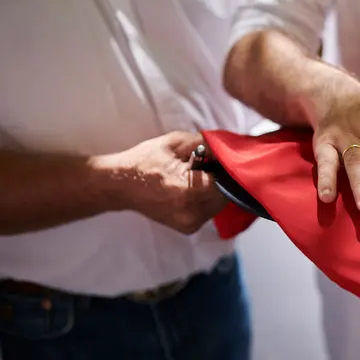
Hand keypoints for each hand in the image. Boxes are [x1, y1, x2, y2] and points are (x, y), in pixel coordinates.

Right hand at [106, 131, 227, 233]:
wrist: (120, 185)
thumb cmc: (145, 161)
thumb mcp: (176, 143)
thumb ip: (206, 144)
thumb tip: (227, 149)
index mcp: (191, 190)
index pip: (227, 180)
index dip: (226, 167)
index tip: (217, 159)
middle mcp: (193, 212)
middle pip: (226, 194)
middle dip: (221, 179)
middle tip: (205, 167)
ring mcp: (190, 223)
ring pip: (219, 204)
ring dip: (215, 190)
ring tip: (195, 178)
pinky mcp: (188, 228)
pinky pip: (209, 211)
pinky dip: (206, 200)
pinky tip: (191, 190)